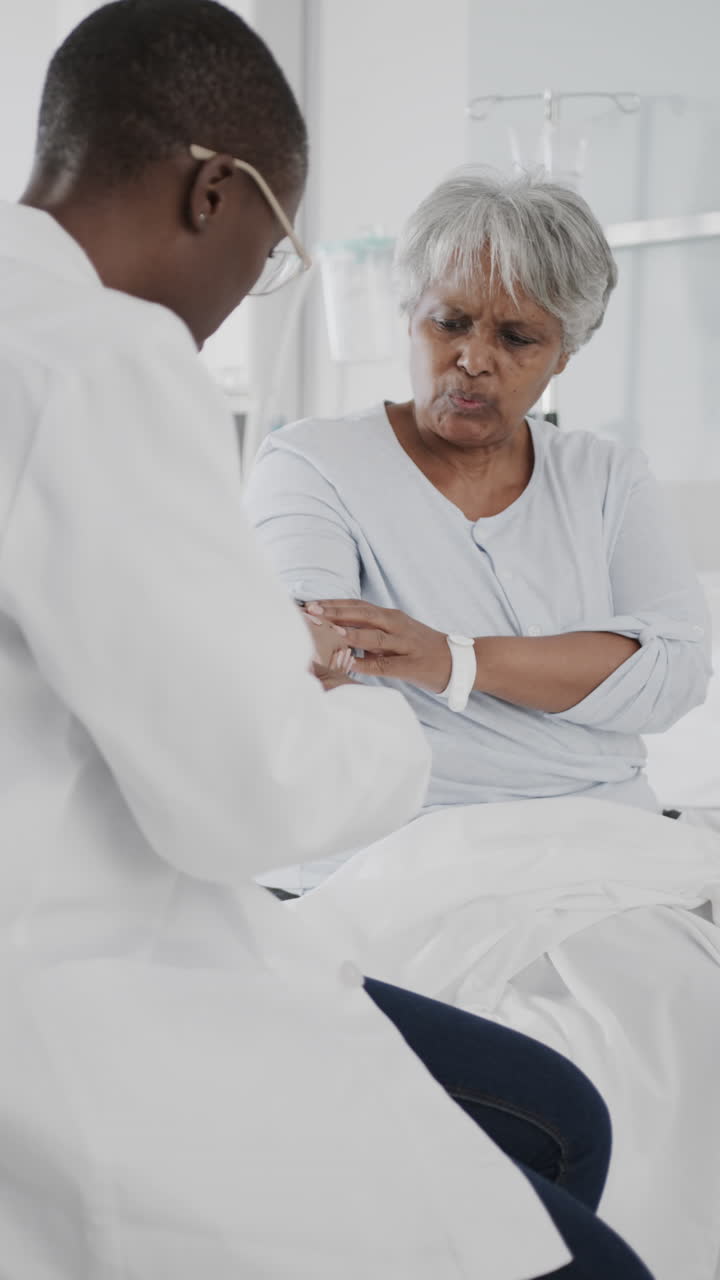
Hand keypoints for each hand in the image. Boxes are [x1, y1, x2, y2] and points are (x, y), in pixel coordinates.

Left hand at [305, 601, 451, 692]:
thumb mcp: (394, 635)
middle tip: (310, 611)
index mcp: (390, 616)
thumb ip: (370, 633)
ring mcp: (405, 644)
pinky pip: (386, 664)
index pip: (357, 605)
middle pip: (363, 614)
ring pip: (375, 636)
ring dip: (351, 634)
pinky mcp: (411, 665)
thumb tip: (337, 633)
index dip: (333, 604)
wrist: (458, 661)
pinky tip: (351, 664)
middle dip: (336, 612)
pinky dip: (368, 663)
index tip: (309, 604)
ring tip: (329, 631)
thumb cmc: (419, 649)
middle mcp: (397, 625)